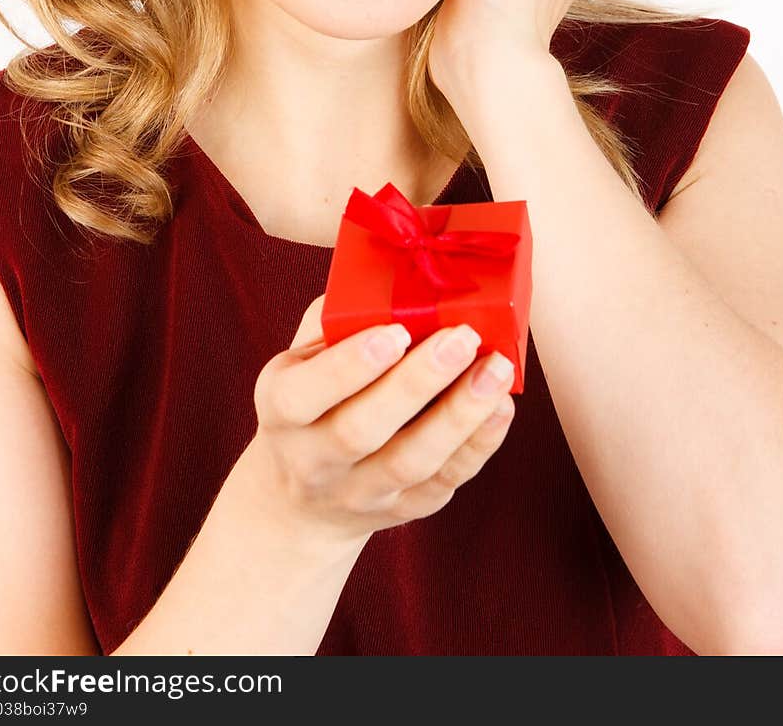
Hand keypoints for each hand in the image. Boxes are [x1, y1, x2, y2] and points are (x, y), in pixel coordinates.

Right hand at [247, 295, 516, 547]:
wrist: (299, 499)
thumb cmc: (314, 398)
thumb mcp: (302, 358)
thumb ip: (338, 319)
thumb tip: (397, 271)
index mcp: (281, 408)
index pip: (305, 394)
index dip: (350, 366)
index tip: (396, 331)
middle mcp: (313, 459)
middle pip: (362, 429)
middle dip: (417, 382)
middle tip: (462, 337)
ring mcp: (358, 493)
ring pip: (411, 462)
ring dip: (459, 415)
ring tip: (497, 368)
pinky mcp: (401, 511)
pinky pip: (443, 483)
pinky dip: (477, 446)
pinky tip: (501, 407)